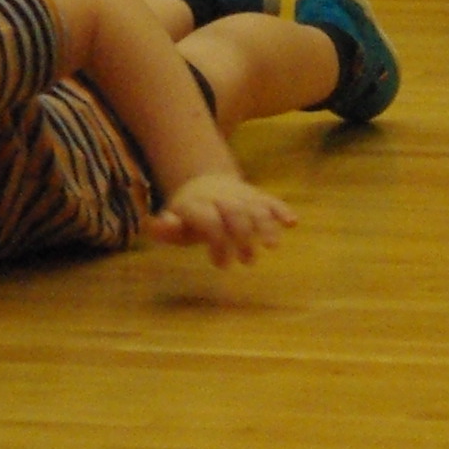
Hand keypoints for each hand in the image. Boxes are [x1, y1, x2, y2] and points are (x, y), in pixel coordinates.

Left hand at [143, 171, 296, 267]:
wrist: (204, 184)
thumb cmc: (188, 215)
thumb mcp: (173, 223)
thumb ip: (165, 228)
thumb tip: (156, 225)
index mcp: (197, 204)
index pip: (210, 221)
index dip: (217, 242)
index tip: (221, 264)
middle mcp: (221, 197)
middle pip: (235, 212)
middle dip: (242, 236)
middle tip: (247, 261)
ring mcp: (240, 195)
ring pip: (255, 206)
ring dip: (265, 225)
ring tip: (272, 246)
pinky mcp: (257, 196)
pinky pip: (271, 200)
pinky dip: (281, 210)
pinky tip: (292, 222)